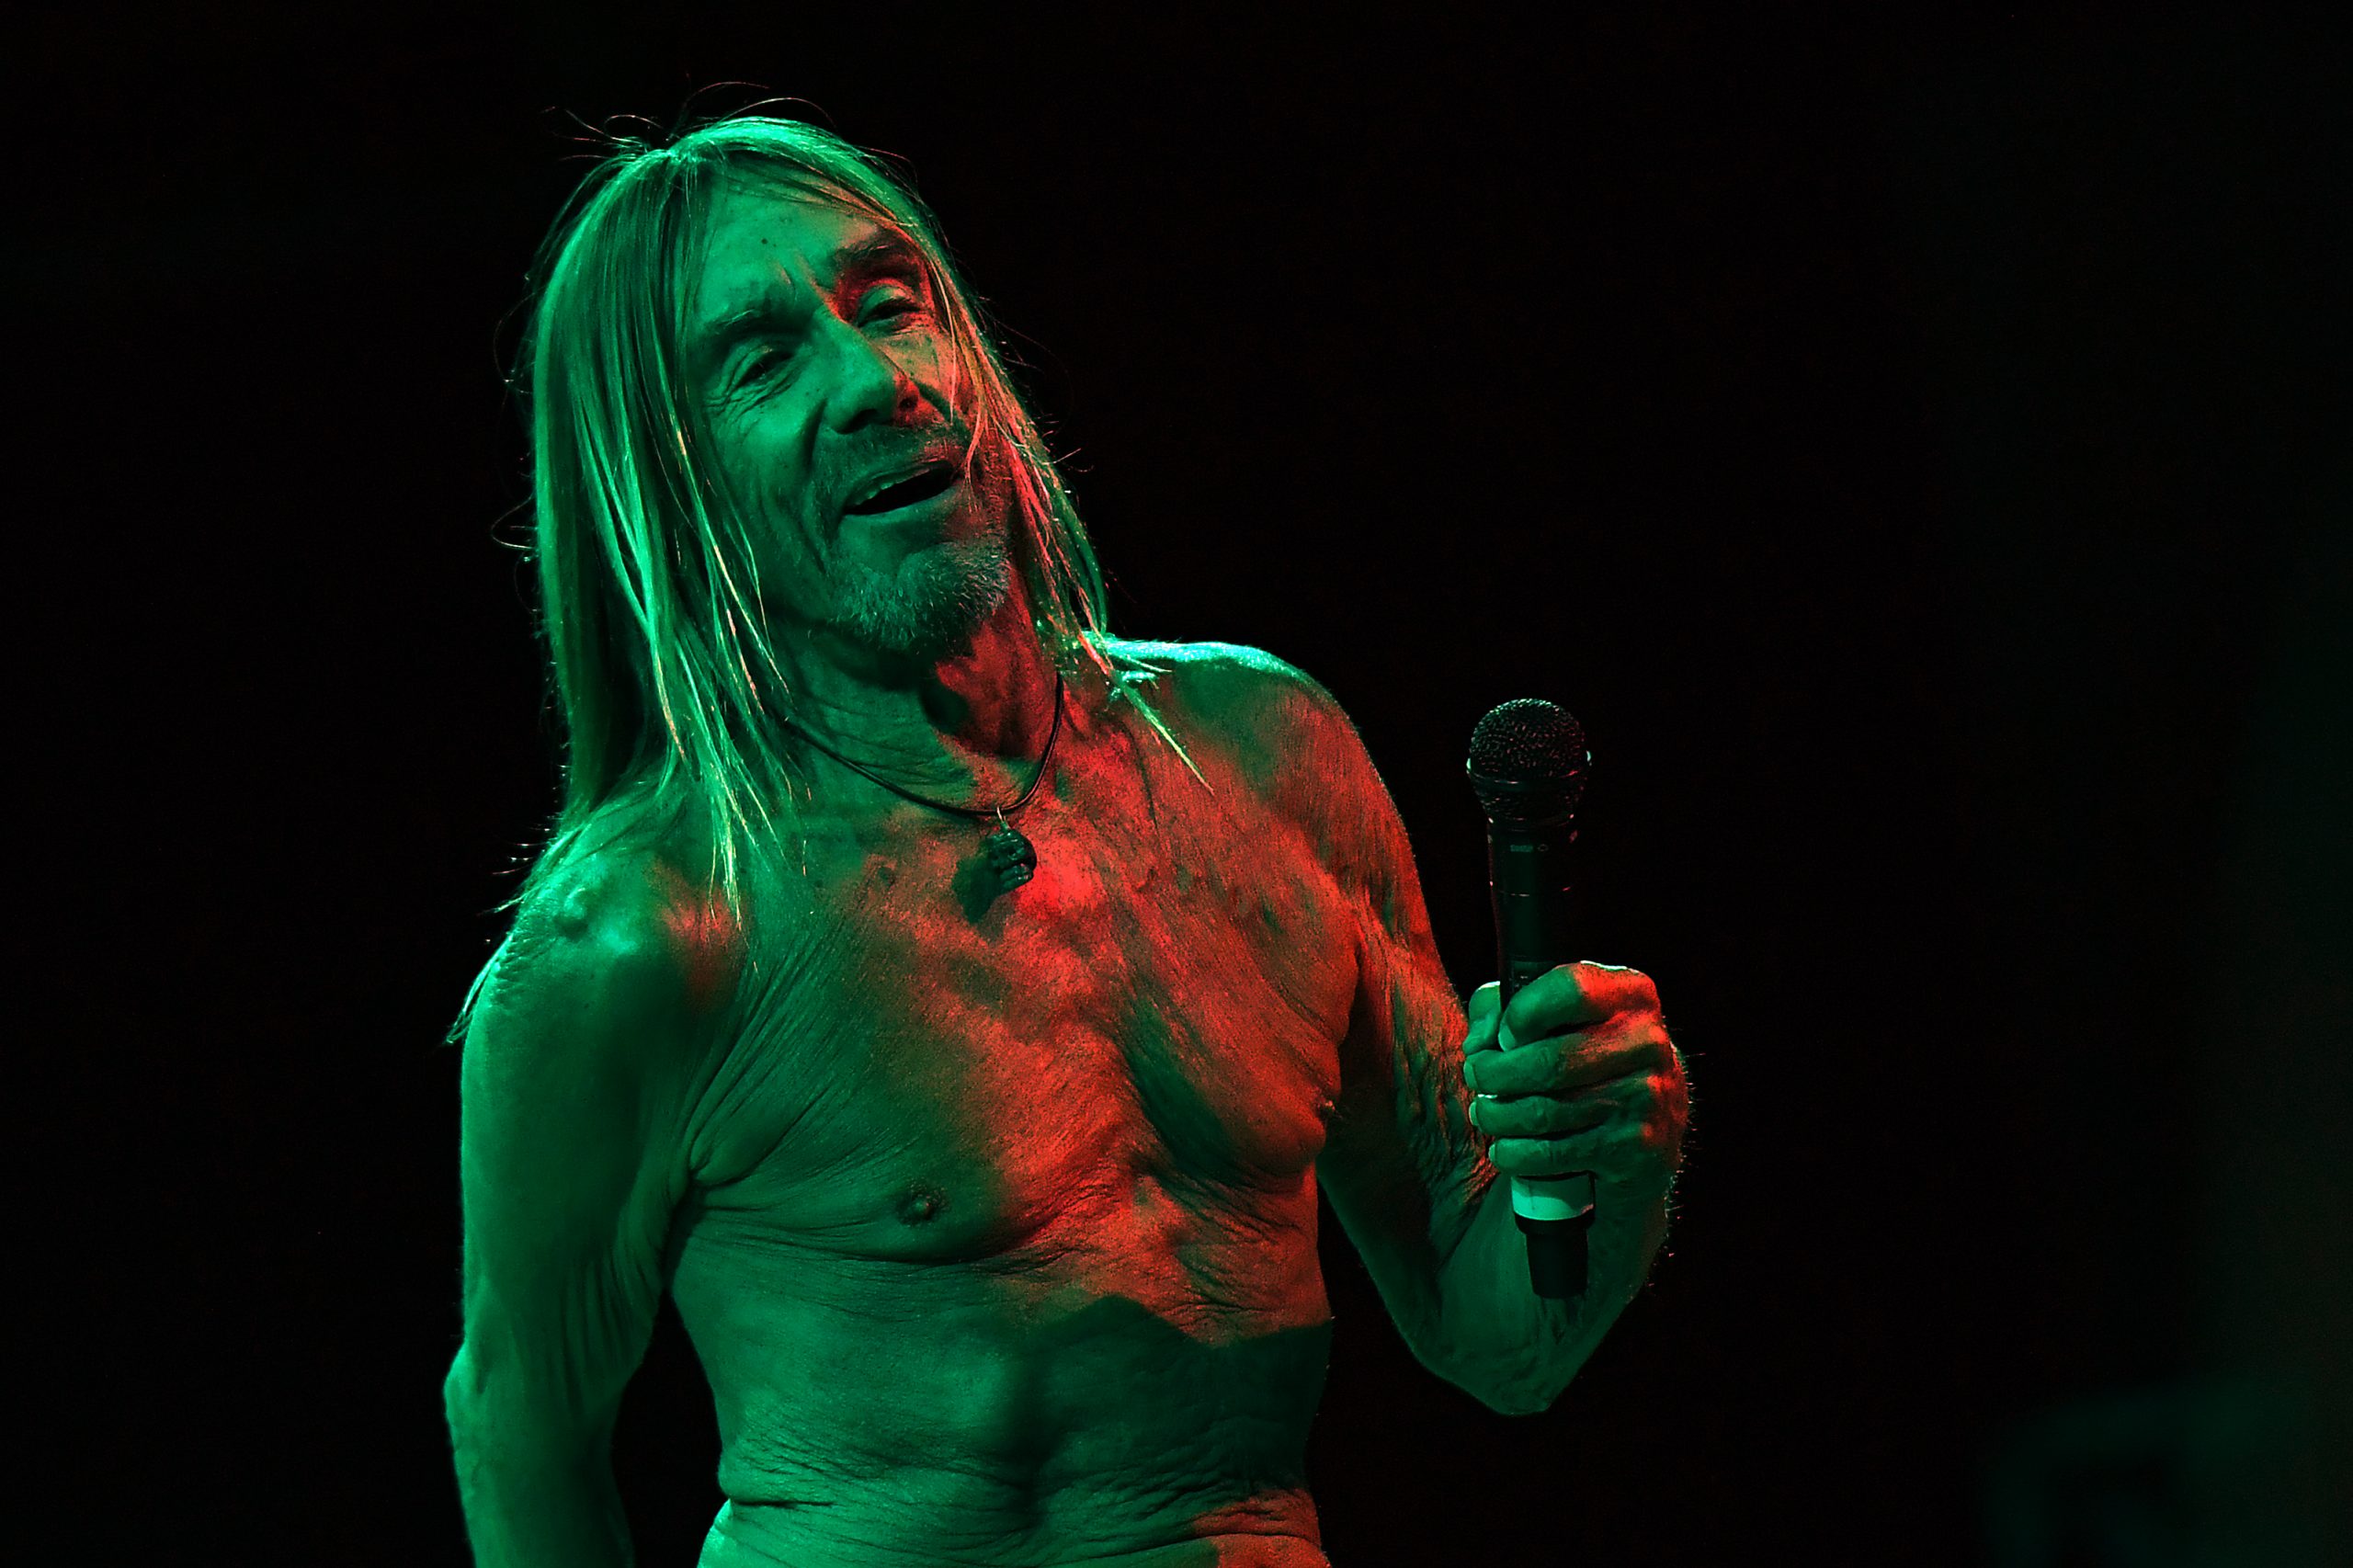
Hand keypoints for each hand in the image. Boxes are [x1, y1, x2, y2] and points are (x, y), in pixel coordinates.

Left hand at [1462, 962, 1686, 1200]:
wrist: (1645, 1129)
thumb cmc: (1582, 1058)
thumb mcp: (1552, 1016)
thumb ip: (1501, 1007)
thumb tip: (1478, 1044)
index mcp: (1630, 996)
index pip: (1572, 989)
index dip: (1524, 1013)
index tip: (1503, 1036)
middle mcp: (1647, 1043)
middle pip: (1551, 1061)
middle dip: (1495, 1073)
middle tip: (1475, 1077)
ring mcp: (1645, 1098)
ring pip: (1546, 1112)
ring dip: (1498, 1115)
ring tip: (1483, 1112)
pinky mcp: (1636, 1149)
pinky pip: (1554, 1153)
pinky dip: (1514, 1153)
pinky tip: (1502, 1148)